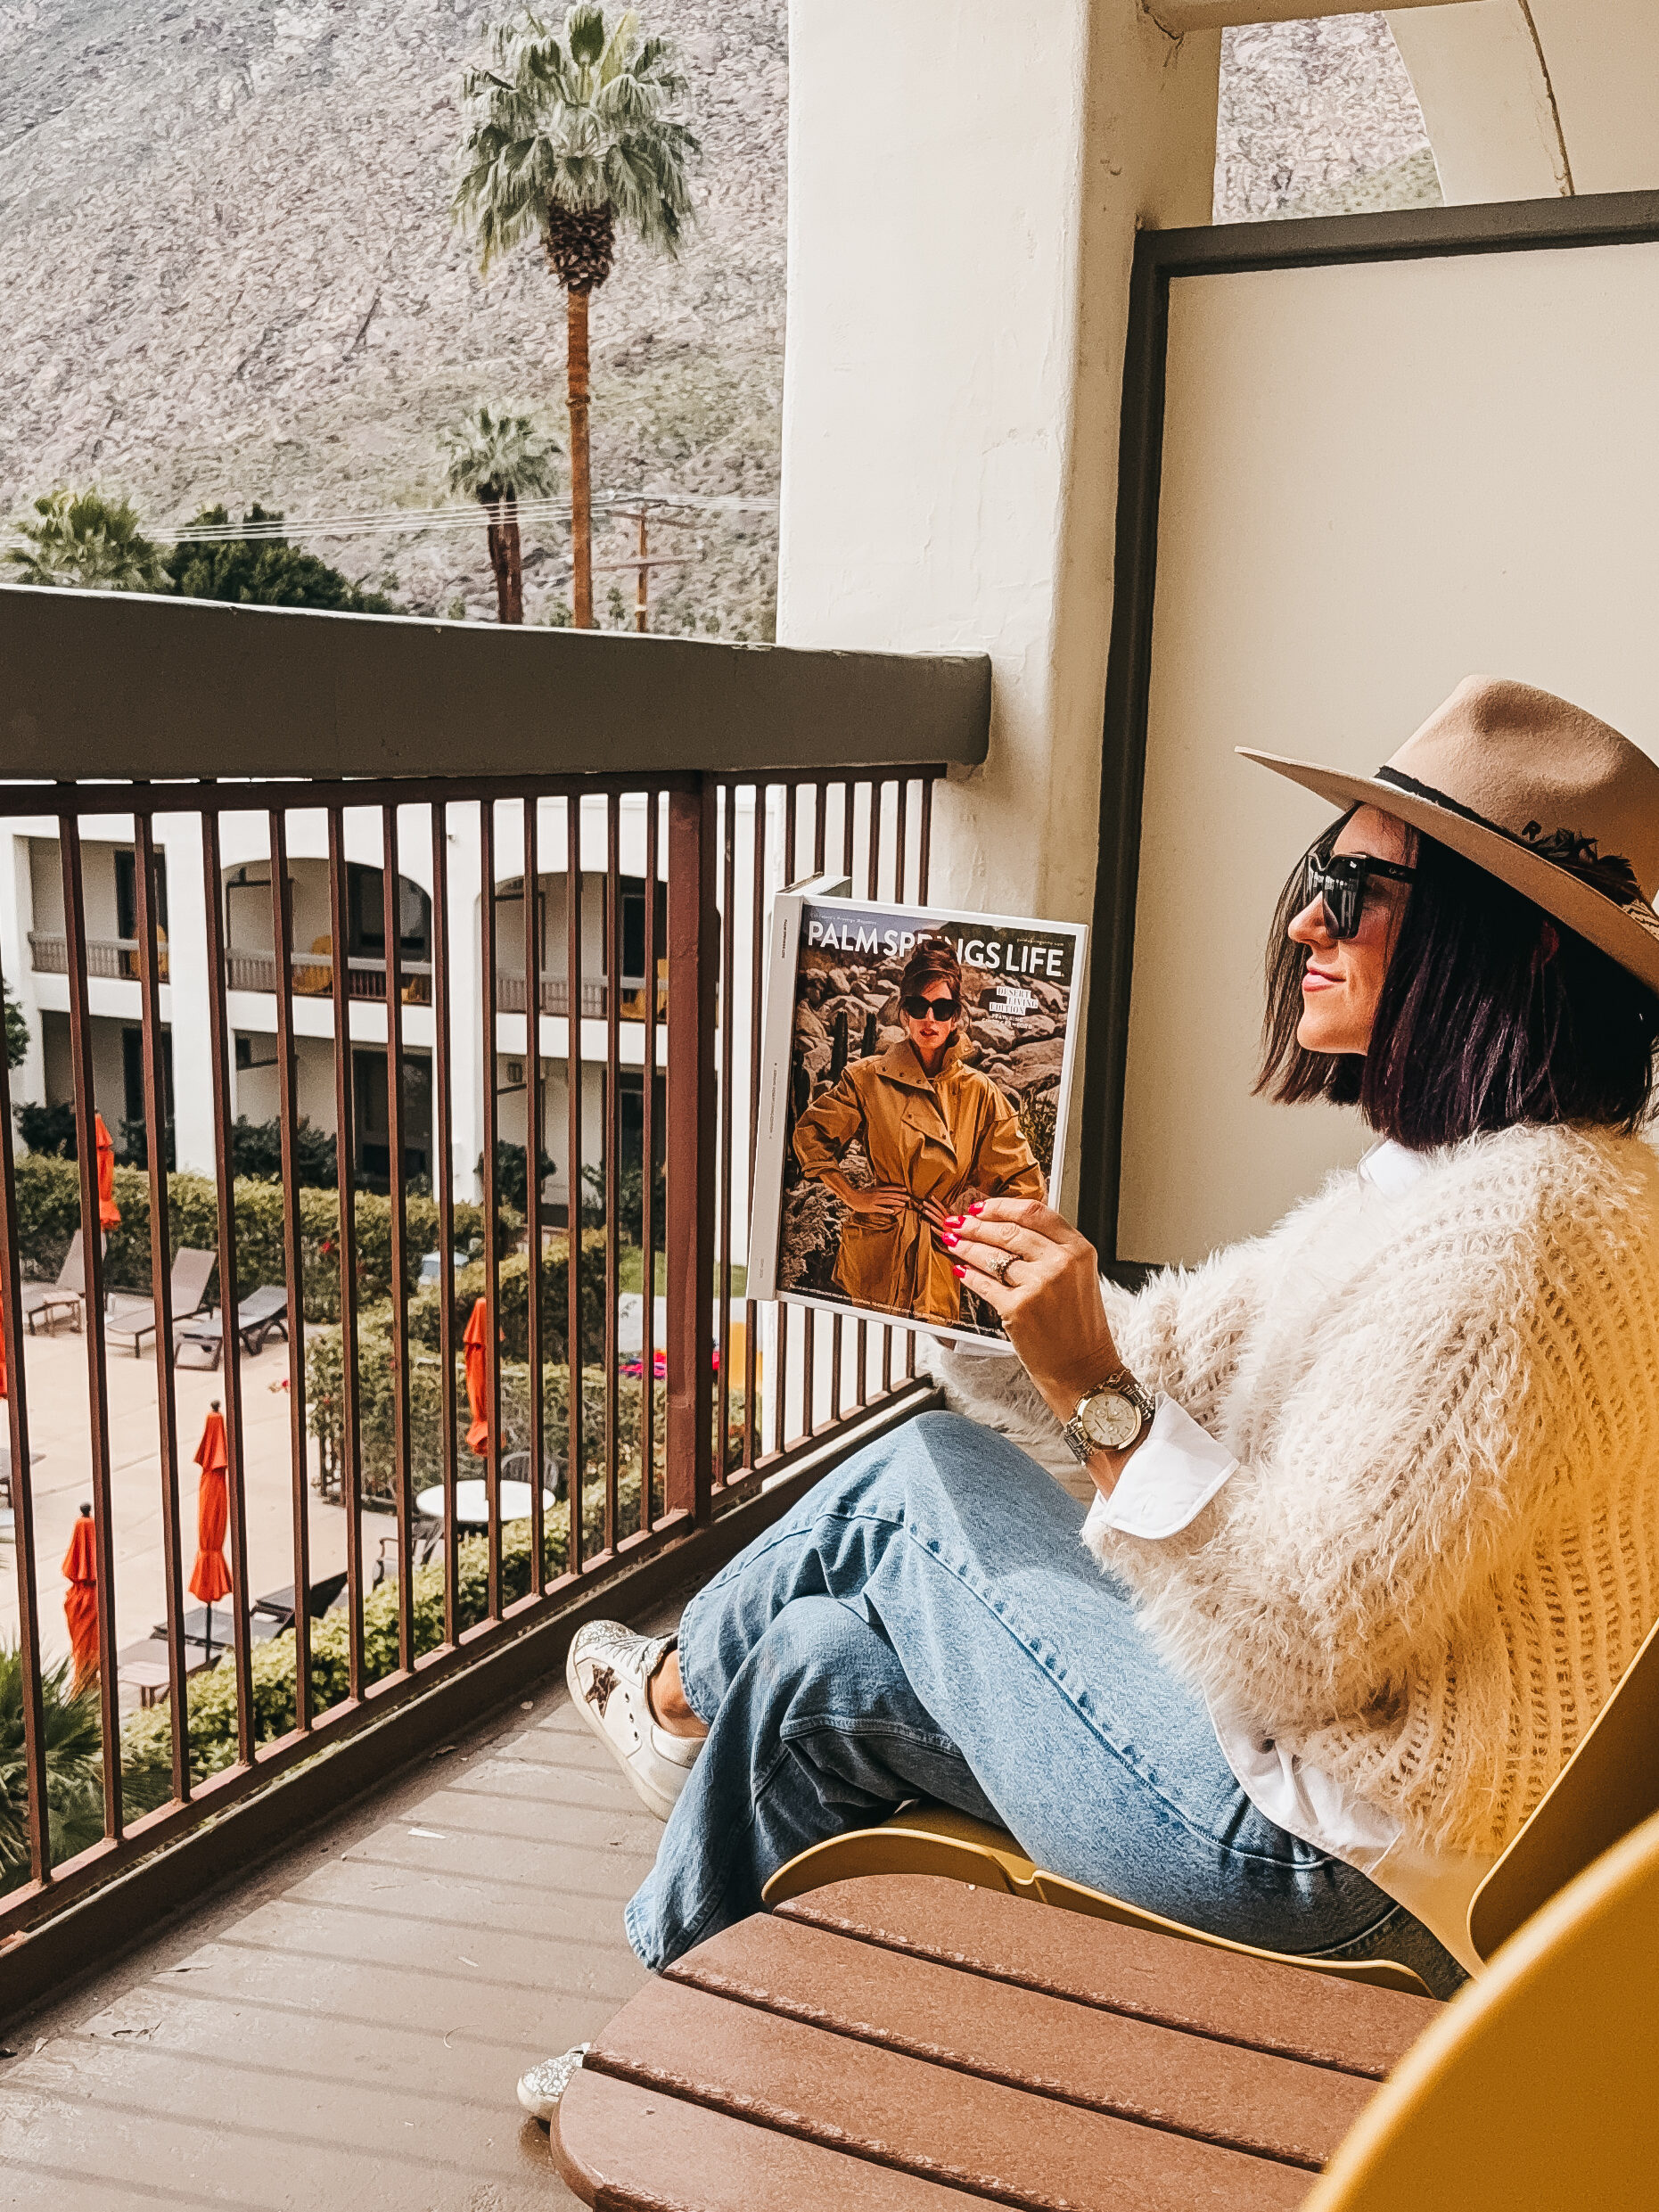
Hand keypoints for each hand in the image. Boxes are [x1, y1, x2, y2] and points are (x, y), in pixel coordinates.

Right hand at [839, 1181, 910, 1224]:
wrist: (852, 1197)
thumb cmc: (862, 1195)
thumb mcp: (872, 1190)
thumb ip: (879, 1190)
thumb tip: (887, 1191)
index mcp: (878, 1189)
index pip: (890, 1188)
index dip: (898, 1188)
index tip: (905, 1190)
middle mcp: (877, 1194)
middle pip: (891, 1194)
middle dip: (900, 1196)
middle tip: (908, 1198)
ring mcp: (874, 1200)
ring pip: (887, 1201)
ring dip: (896, 1202)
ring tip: (903, 1204)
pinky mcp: (871, 1207)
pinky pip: (880, 1208)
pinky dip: (886, 1210)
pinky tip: (892, 1211)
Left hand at [943, 1197, 1119, 1421]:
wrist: (1083, 1369)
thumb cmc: (1080, 1328)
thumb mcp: (1078, 1278)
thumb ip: (1052, 1251)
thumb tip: (1010, 1230)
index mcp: (1079, 1250)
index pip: (1035, 1212)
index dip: (1002, 1206)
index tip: (982, 1206)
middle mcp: (1060, 1263)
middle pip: (1010, 1230)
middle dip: (977, 1224)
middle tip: (958, 1221)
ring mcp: (1039, 1286)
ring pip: (993, 1255)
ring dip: (967, 1245)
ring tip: (953, 1240)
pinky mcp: (1018, 1309)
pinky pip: (984, 1284)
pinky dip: (968, 1275)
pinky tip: (960, 1270)